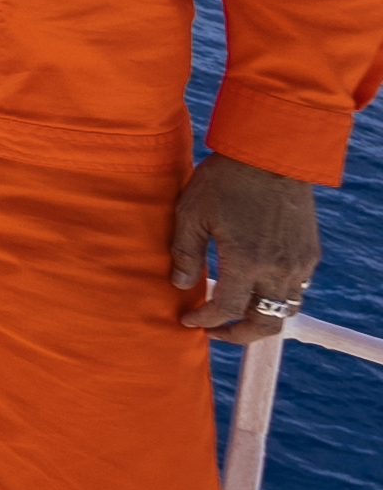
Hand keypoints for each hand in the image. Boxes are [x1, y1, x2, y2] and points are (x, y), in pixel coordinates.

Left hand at [172, 153, 321, 341]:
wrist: (272, 153)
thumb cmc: (226, 179)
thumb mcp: (191, 213)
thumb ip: (185, 253)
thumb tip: (180, 284)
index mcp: (247, 261)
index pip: (227, 309)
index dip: (205, 321)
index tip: (188, 320)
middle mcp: (279, 268)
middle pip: (266, 323)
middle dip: (239, 335)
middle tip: (215, 331)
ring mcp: (299, 262)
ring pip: (286, 309)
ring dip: (261, 317)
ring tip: (235, 312)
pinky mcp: (310, 252)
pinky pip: (297, 288)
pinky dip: (276, 297)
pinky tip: (255, 286)